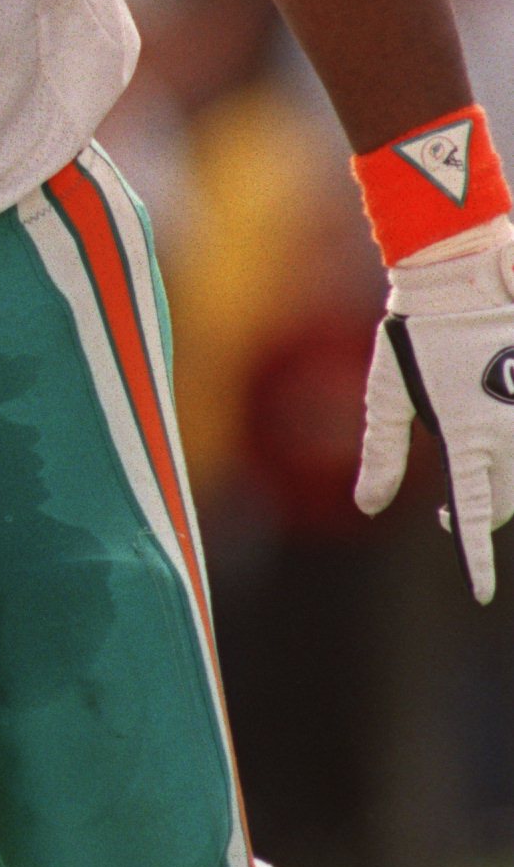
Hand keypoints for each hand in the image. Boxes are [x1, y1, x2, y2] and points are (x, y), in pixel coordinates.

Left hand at [355, 229, 513, 604]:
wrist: (463, 272)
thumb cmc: (413, 331)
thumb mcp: (386, 394)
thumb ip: (380, 453)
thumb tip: (367, 507)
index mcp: (465, 439)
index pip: (472, 516)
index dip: (474, 560)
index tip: (480, 594)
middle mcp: (508, 433)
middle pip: (504, 501)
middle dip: (483, 513)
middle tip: (450, 512)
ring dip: (502, 484)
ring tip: (476, 471)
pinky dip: (512, 453)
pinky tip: (492, 438)